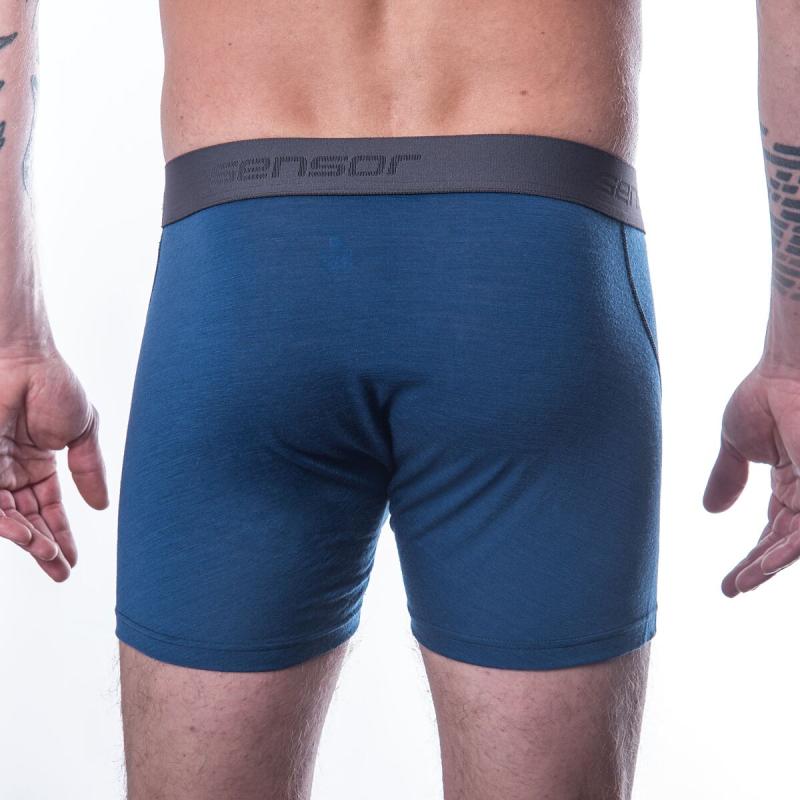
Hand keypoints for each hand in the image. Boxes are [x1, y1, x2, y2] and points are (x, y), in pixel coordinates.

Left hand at [0, 349, 107, 581]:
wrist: (24, 359)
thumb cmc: (53, 384)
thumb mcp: (83, 433)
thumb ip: (90, 470)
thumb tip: (101, 506)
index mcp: (39, 463)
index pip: (49, 509)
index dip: (60, 535)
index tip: (71, 562)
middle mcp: (13, 471)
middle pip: (29, 520)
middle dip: (44, 548)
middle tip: (60, 570)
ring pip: (9, 518)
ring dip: (29, 540)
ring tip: (47, 556)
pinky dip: (9, 524)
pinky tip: (29, 537)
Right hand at [704, 360, 799, 595]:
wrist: (785, 371)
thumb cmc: (766, 395)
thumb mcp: (736, 444)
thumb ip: (727, 477)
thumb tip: (710, 509)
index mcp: (793, 484)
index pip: (774, 532)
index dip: (753, 557)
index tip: (730, 581)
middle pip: (784, 544)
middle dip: (759, 569)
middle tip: (734, 587)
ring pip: (797, 543)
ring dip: (770, 565)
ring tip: (745, 582)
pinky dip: (786, 550)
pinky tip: (765, 564)